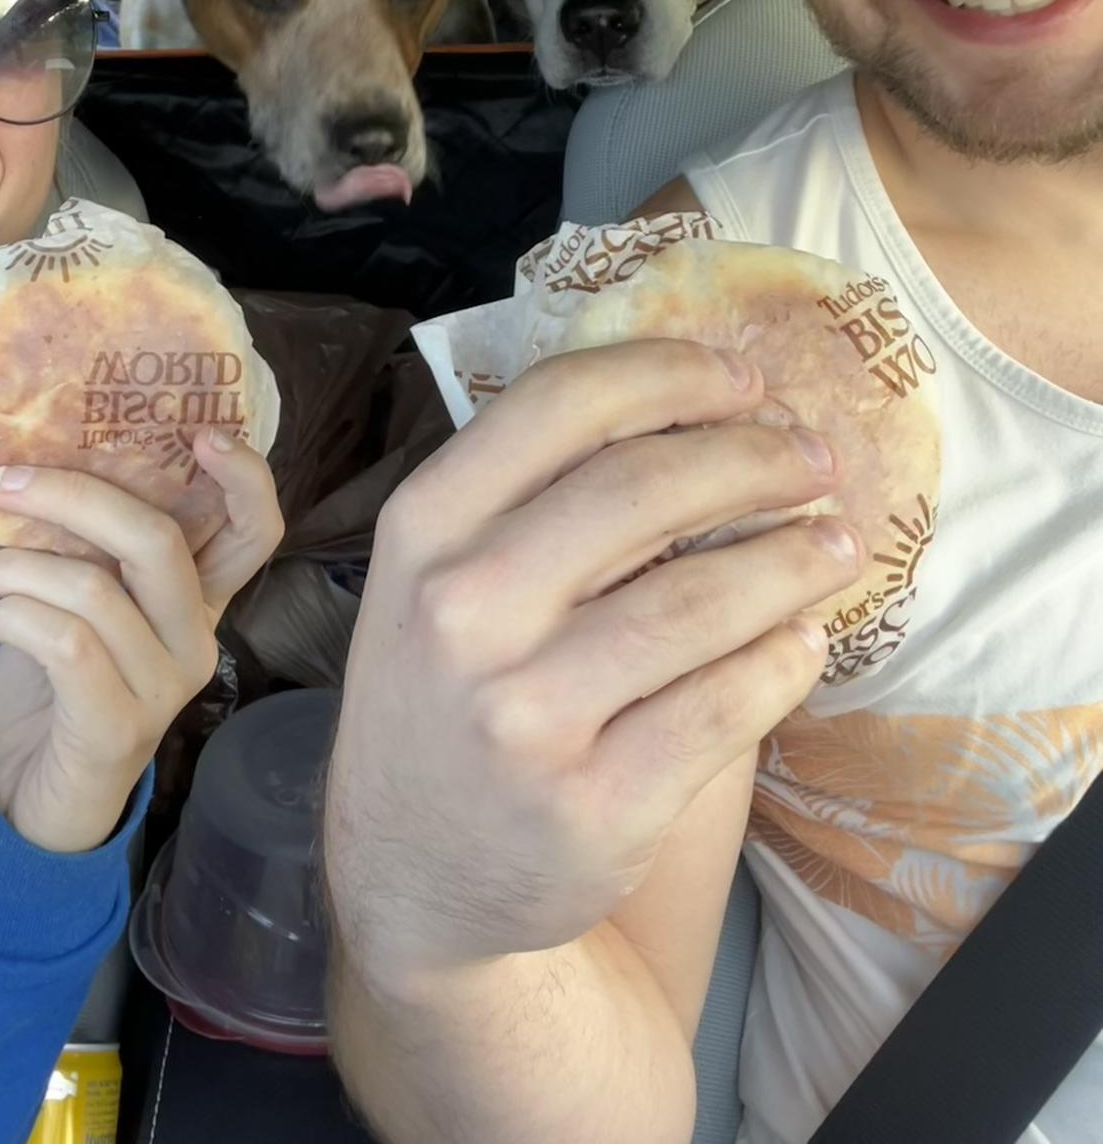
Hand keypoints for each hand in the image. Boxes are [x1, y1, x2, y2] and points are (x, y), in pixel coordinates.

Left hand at [0, 428, 283, 851]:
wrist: (39, 797)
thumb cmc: (59, 682)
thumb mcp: (85, 600)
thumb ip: (87, 546)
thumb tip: (30, 467)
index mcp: (198, 597)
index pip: (257, 530)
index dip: (245, 477)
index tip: (200, 431)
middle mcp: (197, 637)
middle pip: (157, 541)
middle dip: (73, 497)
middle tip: (4, 482)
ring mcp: (165, 686)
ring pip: (92, 589)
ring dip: (8, 569)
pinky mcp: (119, 725)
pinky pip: (63, 643)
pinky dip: (8, 618)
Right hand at [323, 340, 862, 991]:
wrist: (412, 875)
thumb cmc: (446, 691)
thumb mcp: (436, 575)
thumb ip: (528, 492)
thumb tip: (703, 404)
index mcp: (424, 527)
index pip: (561, 404)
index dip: (670, 373)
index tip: (742, 377)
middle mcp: (464, 609)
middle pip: (644, 488)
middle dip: (755, 458)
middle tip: (814, 459)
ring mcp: (526, 713)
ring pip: (702, 599)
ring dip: (792, 558)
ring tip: (835, 545)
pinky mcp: (595, 804)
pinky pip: (725, 705)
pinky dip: (784, 662)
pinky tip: (805, 641)